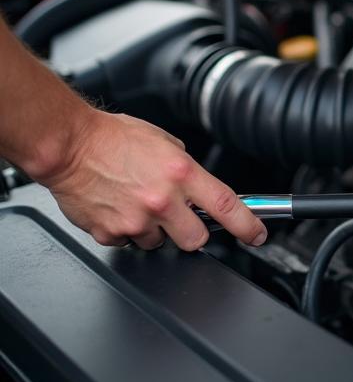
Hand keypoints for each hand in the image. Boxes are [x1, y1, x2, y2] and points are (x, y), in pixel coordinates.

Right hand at [40, 110, 266, 250]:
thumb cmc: (111, 138)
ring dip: (154, 230)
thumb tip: (197, 187)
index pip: (227, 206)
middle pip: (196, 240)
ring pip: (159, 243)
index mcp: (181, 174)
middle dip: (192, 233)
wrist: (67, 146)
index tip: (257, 235)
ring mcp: (136, 220)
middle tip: (179, 218)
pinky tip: (117, 209)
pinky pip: (128, 242)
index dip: (247, 226)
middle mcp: (162, 200)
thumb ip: (185, 168)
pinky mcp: (111, 233)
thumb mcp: (164, 142)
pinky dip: (125, 230)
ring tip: (136, 204)